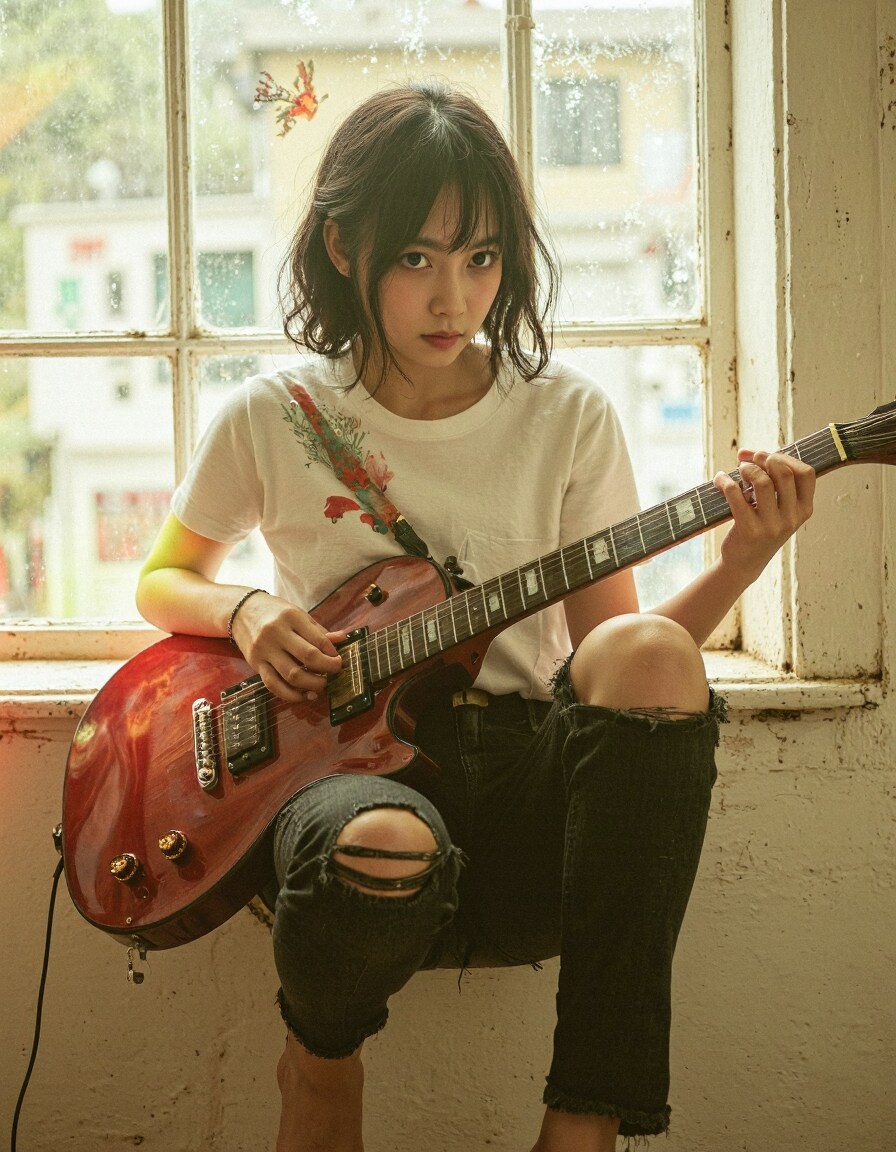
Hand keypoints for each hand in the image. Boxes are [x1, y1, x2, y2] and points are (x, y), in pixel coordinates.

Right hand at [230, 591, 345, 702]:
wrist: (240, 611)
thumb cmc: (274, 612)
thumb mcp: (298, 614)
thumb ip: (318, 630)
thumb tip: (342, 639)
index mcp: (291, 617)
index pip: (319, 639)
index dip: (332, 653)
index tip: (338, 659)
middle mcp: (276, 633)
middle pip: (308, 657)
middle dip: (327, 669)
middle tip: (334, 672)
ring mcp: (264, 650)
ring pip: (292, 675)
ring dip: (312, 684)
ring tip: (321, 684)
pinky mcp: (255, 664)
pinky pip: (273, 685)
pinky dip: (291, 695)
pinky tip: (303, 695)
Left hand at [713, 449, 815, 582]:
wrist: (744, 564)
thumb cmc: (760, 529)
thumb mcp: (779, 511)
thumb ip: (777, 486)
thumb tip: (755, 454)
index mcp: (803, 510)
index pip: (806, 473)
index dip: (786, 457)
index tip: (767, 455)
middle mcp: (791, 518)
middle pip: (783, 473)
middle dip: (764, 458)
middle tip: (749, 460)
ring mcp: (772, 526)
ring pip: (763, 482)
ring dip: (747, 469)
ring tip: (737, 471)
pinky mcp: (749, 530)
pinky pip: (736, 494)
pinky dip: (725, 481)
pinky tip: (720, 479)